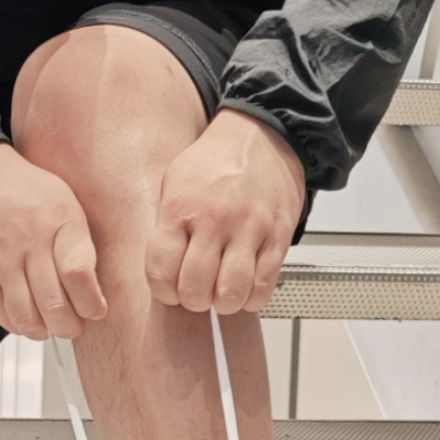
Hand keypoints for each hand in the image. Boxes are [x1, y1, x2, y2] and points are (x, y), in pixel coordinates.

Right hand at [0, 142, 106, 339]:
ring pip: (27, 317)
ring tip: (50, 324)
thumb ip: (80, 244)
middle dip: (70, 326)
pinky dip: (19, 324)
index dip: (92, 304)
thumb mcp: (64, 201)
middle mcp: (29, 241)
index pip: (79, 275)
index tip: (95, 310)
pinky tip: (27, 315)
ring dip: (44, 331)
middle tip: (74, 324)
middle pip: (54, 306)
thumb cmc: (23, 189)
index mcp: (59, 220)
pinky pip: (2, 314)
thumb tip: (95, 292)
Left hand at [145, 109, 304, 314]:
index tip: (168, 290)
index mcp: (180, 208)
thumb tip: (161, 270)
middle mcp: (214, 220)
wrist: (263, 135)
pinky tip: (244, 289)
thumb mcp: (172, 183)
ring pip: (231, 293)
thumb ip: (165, 226)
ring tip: (220, 294)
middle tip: (195, 293)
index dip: (163, 291)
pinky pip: (264, 285)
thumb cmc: (214, 161)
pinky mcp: (279, 236)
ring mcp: (249, 229)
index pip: (160, 270)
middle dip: (192, 301)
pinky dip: (252, 298)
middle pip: (194, 288)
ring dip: (222, 304)